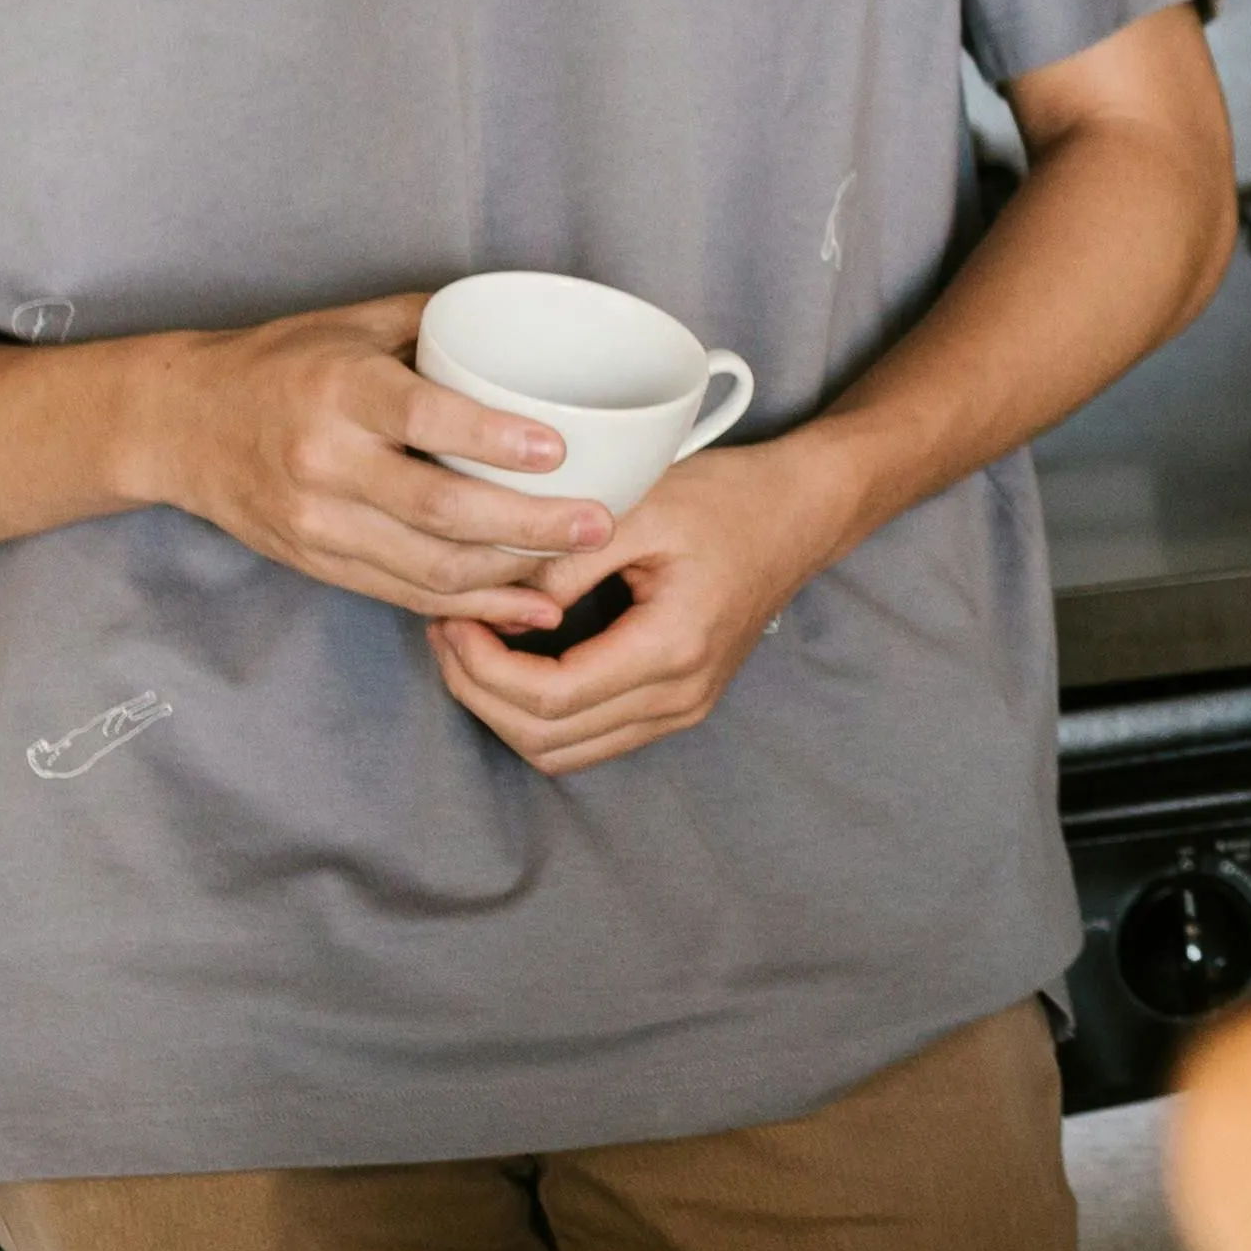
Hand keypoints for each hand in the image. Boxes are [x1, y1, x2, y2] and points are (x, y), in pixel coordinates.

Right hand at [150, 295, 613, 616]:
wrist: (180, 424)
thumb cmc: (284, 361)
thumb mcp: (356, 323)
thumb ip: (443, 326)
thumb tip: (540, 320)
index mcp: (340, 391)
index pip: (424, 419)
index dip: (493, 439)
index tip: (559, 449)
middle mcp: (326, 462)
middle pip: (438, 510)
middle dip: (528, 525)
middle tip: (597, 523)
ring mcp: (318, 523)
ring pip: (428, 565)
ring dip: (511, 574)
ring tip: (579, 562)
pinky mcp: (318, 562)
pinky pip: (405, 592)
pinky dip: (472, 605)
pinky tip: (527, 604)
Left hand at [431, 438, 856, 779]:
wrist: (802, 512)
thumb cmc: (729, 499)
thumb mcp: (641, 507)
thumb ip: (564, 559)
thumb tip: (495, 603)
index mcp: (673, 647)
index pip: (550, 698)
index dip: (481, 669)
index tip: (452, 618)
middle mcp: (681, 696)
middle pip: (546, 739)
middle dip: (478, 691)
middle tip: (448, 628)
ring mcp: (683, 708)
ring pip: (561, 752)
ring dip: (502, 709)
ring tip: (472, 645)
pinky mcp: (678, 705)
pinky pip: (587, 739)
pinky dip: (538, 712)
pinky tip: (516, 659)